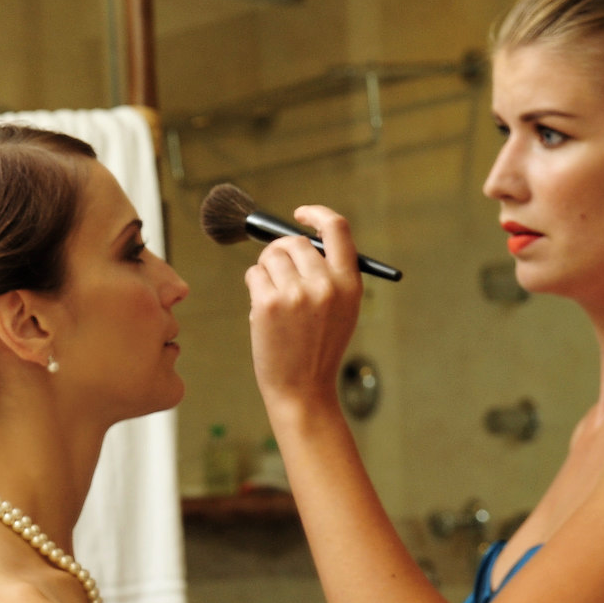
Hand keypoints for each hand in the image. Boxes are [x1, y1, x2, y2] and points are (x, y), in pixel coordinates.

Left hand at [244, 205, 361, 415]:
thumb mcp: (341, 309)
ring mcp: (296, 293)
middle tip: (275, 269)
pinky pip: (253, 274)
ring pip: (269, 256)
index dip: (316, 214)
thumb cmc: (318, 347)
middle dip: (279, 251)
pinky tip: (262, 307)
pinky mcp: (269, 303)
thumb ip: (329, 274)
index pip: (337, 228)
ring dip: (265, 269)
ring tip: (272, 295)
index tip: (300, 214)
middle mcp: (326, 284)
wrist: (302, 388)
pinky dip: (254, 285)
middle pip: (293, 242)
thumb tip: (298, 240)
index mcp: (349, 282)